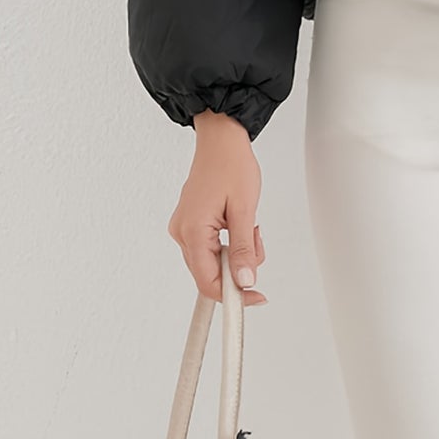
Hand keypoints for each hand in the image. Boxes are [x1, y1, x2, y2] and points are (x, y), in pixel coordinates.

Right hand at [171, 111, 268, 304]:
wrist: (221, 140)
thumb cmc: (231, 165)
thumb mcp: (245, 210)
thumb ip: (244, 249)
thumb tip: (245, 281)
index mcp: (193, 231)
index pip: (208, 282)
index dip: (233, 296)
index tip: (255, 298)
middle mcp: (182, 233)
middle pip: (210, 274)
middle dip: (239, 267)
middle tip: (256, 241)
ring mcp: (184, 229)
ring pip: (213, 261)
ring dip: (236, 253)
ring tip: (249, 226)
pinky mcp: (190, 225)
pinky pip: (211, 248)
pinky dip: (229, 244)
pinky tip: (238, 224)